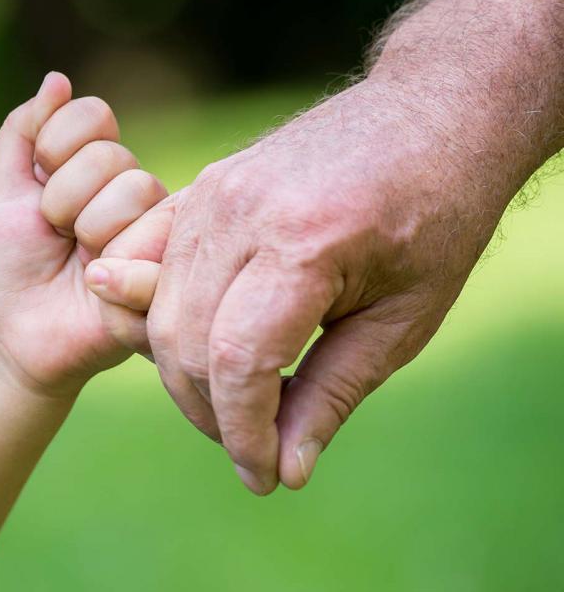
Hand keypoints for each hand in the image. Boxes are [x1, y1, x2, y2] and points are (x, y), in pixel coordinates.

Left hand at [0, 72, 167, 396]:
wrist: (8, 332)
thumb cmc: (5, 264)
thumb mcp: (0, 190)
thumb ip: (22, 131)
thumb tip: (57, 79)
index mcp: (94, 164)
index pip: (93, 115)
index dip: (53, 151)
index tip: (33, 192)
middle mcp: (131, 190)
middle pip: (111, 156)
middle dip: (62, 200)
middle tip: (54, 236)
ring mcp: (154, 228)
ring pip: (136, 191)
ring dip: (89, 233)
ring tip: (80, 264)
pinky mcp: (169, 268)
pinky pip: (157, 238)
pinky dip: (115, 265)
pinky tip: (99, 286)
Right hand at [86, 77, 514, 492]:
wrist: (430, 115)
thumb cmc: (435, 217)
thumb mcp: (404, 320)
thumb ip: (333, 394)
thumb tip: (285, 471)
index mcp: (305, 241)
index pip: (239, 361)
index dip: (244, 432)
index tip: (264, 476)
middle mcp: (242, 211)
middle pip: (185, 342)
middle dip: (212, 413)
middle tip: (255, 449)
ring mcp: (211, 194)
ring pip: (161, 314)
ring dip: (187, 376)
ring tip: (237, 407)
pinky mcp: (200, 190)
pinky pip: (156, 271)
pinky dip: (171, 324)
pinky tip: (204, 354)